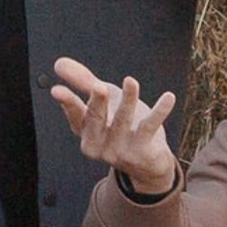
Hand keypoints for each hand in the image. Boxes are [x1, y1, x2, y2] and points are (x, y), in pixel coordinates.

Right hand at [50, 54, 179, 197]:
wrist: (148, 163)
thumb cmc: (122, 126)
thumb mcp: (104, 102)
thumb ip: (83, 82)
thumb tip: (59, 63)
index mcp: (86, 131)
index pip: (75, 115)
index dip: (67, 103)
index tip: (57, 90)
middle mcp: (99, 144)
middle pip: (96, 119)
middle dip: (98, 103)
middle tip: (99, 87)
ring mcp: (120, 151)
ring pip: (123, 121)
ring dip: (128, 100)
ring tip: (131, 81)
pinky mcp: (142, 152)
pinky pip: (150, 127)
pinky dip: (160, 111)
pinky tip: (169, 97)